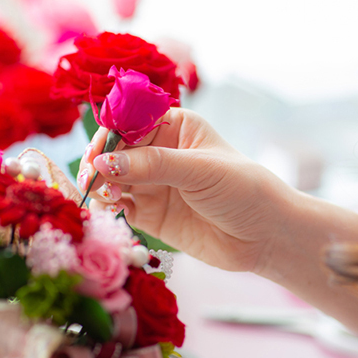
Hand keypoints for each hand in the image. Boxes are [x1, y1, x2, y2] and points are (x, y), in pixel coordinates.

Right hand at [78, 108, 291, 272]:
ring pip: (112, 179)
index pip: (129, 122)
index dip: (109, 136)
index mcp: (174, 126)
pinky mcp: (151, 215)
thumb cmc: (242, 189)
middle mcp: (160, 152)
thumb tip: (104, 163)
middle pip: (114, 152)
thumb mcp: (198, 169)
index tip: (96, 154)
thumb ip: (151, 164)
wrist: (264, 235)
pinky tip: (113, 209)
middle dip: (99, 163)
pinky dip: (109, 207)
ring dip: (102, 185)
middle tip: (92, 179)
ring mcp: (154, 184)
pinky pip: (119, 206)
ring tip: (108, 196)